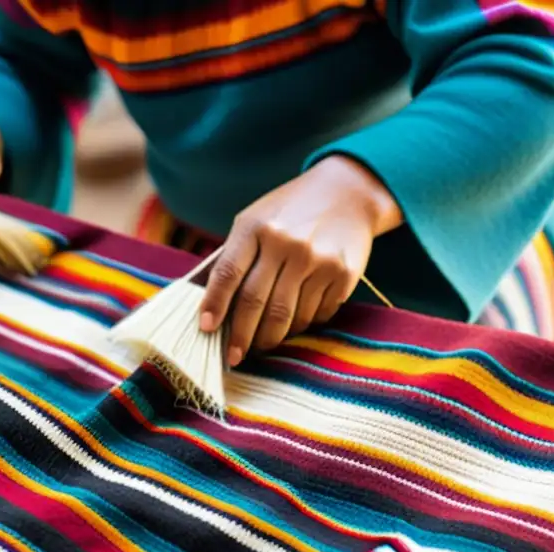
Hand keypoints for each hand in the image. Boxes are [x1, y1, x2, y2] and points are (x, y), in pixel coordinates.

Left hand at [199, 155, 400, 366]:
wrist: (348, 193)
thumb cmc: (290, 212)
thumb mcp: (256, 219)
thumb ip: (235, 255)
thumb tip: (210, 306)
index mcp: (256, 227)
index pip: (228, 274)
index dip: (214, 305)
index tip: (206, 328)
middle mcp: (286, 243)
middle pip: (256, 304)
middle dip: (242, 337)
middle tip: (234, 356)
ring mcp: (317, 260)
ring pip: (287, 317)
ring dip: (273, 336)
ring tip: (265, 340)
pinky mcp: (343, 275)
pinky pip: (316, 315)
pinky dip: (303, 324)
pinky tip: (297, 318)